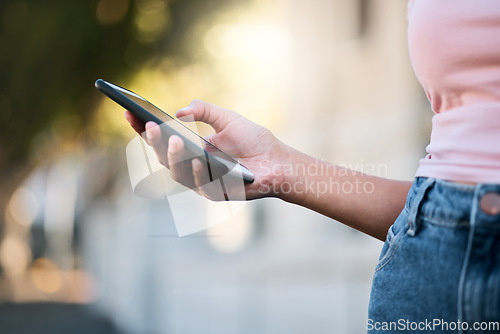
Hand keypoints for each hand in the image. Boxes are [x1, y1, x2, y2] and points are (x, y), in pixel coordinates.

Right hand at [124, 100, 289, 199]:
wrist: (278, 162)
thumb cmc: (254, 141)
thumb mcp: (227, 118)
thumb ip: (204, 110)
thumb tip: (178, 112)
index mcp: (191, 148)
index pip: (161, 139)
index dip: (143, 129)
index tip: (129, 113)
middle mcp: (192, 165)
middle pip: (164, 156)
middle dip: (153, 141)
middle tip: (148, 125)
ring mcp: (202, 181)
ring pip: (178, 172)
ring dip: (173, 157)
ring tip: (173, 138)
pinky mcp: (216, 193)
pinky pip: (201, 184)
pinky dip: (198, 171)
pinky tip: (199, 158)